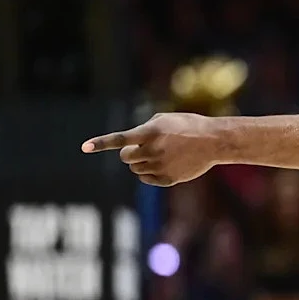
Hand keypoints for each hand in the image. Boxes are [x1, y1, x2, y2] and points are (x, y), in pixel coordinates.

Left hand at [82, 113, 219, 186]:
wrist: (214, 141)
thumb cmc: (189, 126)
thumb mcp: (165, 120)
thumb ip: (144, 129)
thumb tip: (130, 144)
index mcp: (151, 132)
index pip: (120, 139)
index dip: (101, 143)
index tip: (84, 147)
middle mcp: (154, 150)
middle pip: (125, 158)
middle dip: (129, 154)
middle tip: (141, 149)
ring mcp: (161, 166)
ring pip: (135, 169)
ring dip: (140, 162)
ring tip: (159, 154)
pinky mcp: (168, 179)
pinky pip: (146, 179)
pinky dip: (149, 174)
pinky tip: (163, 165)